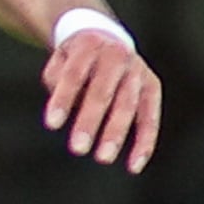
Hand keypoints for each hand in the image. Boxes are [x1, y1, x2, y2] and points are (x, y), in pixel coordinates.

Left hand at [40, 30, 161, 173]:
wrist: (107, 38)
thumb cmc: (75, 60)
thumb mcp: (59, 60)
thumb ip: (56, 78)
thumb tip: (64, 104)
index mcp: (90, 45)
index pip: (74, 74)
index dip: (63, 98)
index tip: (52, 124)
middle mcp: (117, 55)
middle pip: (103, 91)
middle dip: (90, 120)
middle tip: (77, 148)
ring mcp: (137, 71)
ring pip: (129, 105)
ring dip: (116, 133)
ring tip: (103, 158)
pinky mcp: (152, 86)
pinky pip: (150, 117)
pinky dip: (144, 141)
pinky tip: (134, 165)